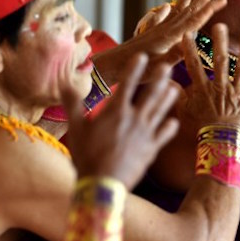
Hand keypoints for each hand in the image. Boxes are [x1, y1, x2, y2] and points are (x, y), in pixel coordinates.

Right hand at [64, 54, 179, 187]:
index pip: (128, 84)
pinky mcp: (151, 150)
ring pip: (160, 111)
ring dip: (168, 98)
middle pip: (150, 94)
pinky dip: (170, 128)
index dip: (135, 68)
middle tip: (168, 66)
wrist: (102, 185)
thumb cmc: (86, 156)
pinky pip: (164, 135)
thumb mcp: (76, 128)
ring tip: (176, 87)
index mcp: (116, 111)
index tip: (142, 56)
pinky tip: (174, 122)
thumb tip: (64, 83)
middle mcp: (134, 119)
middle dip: (160, 79)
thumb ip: (72, 104)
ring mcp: (145, 134)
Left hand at [125, 0, 227, 66]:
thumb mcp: (157, 67)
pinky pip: (159, 19)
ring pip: (175, 11)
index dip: (209, 10)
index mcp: (170, 38)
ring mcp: (156, 31)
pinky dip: (164, 12)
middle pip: (187, 11)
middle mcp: (165, 30)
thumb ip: (173, 56)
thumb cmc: (134, 70)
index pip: (194, 21)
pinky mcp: (148, 35)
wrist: (110, 66)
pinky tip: (166, 6)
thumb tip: (190, 44)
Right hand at [178, 24, 239, 137]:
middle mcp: (221, 87)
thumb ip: (177, 97)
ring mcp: (237, 93)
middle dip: (220, 42)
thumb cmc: (200, 131)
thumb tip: (167, 85)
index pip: (194, 66)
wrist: (220, 144)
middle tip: (221, 25)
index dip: (190, 50)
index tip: (189, 34)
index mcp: (203, 89)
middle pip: (221, 61)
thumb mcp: (183, 113)